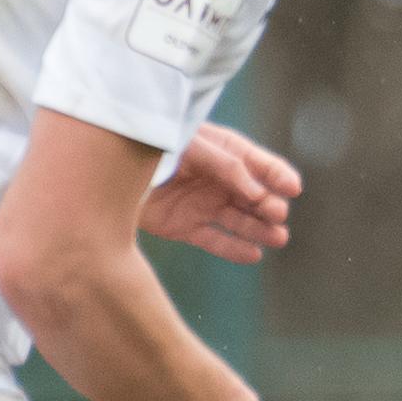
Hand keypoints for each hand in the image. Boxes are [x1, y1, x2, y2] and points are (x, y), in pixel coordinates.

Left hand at [140, 124, 303, 263]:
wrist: (107, 168)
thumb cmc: (155, 146)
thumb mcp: (193, 146)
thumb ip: (226, 167)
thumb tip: (258, 193)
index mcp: (223, 153)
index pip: (259, 164)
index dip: (278, 175)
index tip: (293, 188)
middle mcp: (217, 180)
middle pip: (253, 197)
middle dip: (270, 206)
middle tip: (278, 215)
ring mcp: (202, 204)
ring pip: (239, 220)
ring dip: (260, 229)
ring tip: (278, 238)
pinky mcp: (185, 227)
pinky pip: (215, 240)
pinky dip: (234, 249)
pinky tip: (253, 254)